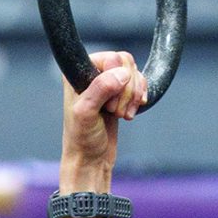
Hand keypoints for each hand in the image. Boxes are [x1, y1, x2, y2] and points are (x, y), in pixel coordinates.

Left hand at [60, 49, 146, 187]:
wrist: (91, 159)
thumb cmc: (82, 138)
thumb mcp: (86, 113)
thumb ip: (100, 89)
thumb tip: (122, 73)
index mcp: (78, 70)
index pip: (111, 58)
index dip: (116, 79)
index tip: (107, 103)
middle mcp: (92, 72)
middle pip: (126, 63)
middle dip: (127, 90)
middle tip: (114, 111)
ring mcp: (107, 82)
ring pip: (134, 74)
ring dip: (133, 96)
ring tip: (121, 115)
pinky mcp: (119, 94)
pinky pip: (139, 83)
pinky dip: (139, 98)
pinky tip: (130, 113)